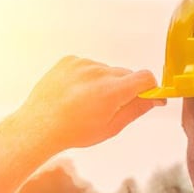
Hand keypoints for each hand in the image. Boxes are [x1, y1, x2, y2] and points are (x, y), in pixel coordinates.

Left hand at [16, 56, 163, 150]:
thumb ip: (135, 110)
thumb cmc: (73, 132)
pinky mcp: (69, 60)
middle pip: (125, 74)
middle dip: (124, 88)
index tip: (148, 96)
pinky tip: (73, 94)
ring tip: (84, 103)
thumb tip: (155, 98)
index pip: (145, 77)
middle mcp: (98, 72)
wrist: (38, 127)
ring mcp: (82, 64)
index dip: (150, 88)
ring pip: (105, 70)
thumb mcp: (109, 128)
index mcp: (111, 91)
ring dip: (103, 83)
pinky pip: (87, 66)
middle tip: (108, 107)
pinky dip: (86, 77)